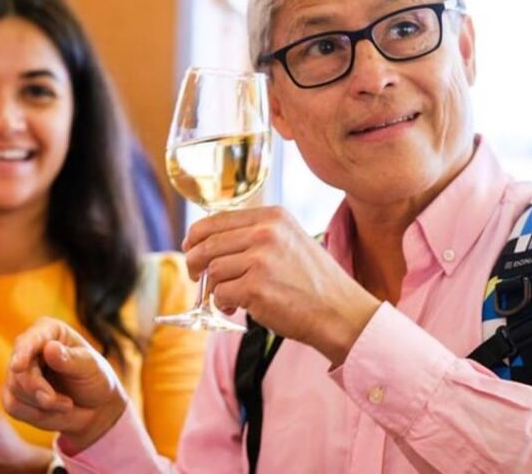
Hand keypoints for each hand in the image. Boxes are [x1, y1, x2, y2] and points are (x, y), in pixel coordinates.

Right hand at [2, 317, 126, 453]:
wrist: (95, 406)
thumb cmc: (95, 378)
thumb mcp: (90, 367)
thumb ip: (71, 359)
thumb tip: (49, 348)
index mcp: (48, 330)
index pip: (29, 340)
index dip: (23, 353)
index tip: (17, 367)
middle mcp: (28, 346)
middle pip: (18, 370)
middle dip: (39, 390)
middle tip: (66, 404)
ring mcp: (18, 370)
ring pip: (15, 389)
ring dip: (43, 404)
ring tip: (67, 404)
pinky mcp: (13, 392)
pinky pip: (13, 406)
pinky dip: (35, 413)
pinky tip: (54, 410)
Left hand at [183, 206, 380, 364]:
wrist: (341, 313)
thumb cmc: (313, 283)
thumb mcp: (289, 241)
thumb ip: (254, 235)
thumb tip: (207, 242)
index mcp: (272, 217)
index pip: (215, 219)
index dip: (196, 237)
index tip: (190, 249)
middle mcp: (266, 232)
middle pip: (206, 244)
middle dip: (195, 263)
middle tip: (195, 277)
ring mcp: (261, 259)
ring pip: (212, 270)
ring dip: (213, 289)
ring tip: (228, 299)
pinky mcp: (256, 287)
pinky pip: (220, 294)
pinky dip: (222, 304)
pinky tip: (236, 308)